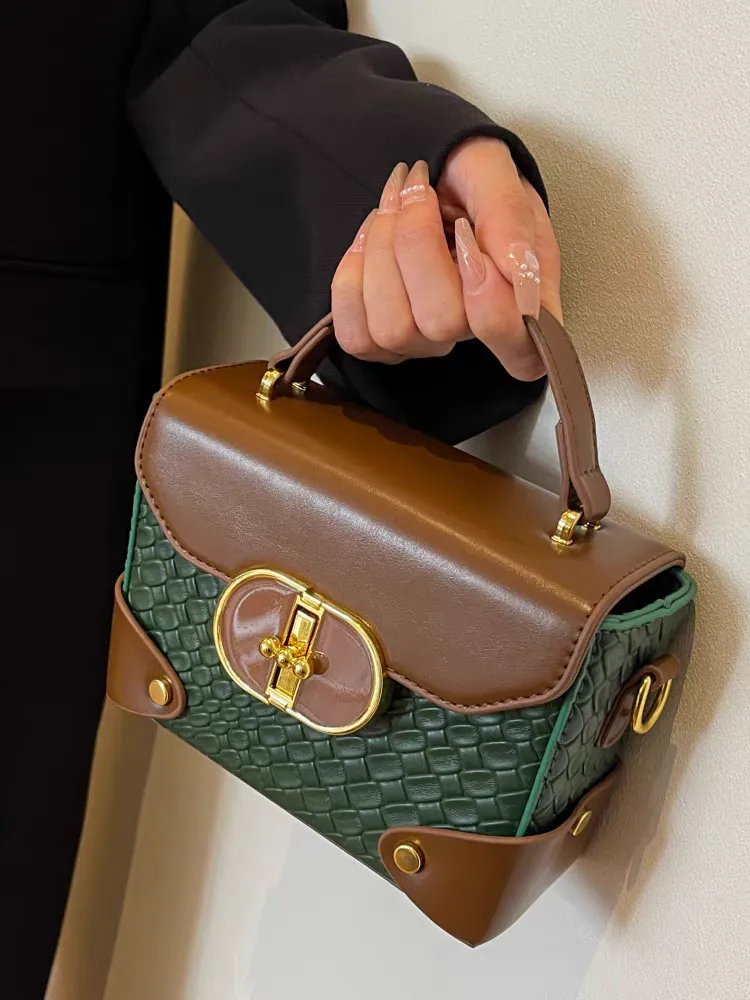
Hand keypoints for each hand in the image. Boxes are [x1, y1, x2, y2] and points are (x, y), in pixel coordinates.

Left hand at [330, 137, 561, 380]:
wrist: (430, 175)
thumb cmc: (470, 177)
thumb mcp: (497, 173)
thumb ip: (508, 216)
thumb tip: (516, 268)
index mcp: (525, 303)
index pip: (522, 352)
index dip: (494, 310)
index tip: (470, 234)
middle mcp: (475, 333)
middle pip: (441, 325)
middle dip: (416, 244)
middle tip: (417, 189)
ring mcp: (426, 343)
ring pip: (392, 329)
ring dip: (379, 252)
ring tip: (391, 205)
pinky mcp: (382, 343)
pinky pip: (354, 334)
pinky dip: (351, 278)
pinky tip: (367, 241)